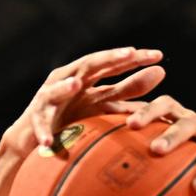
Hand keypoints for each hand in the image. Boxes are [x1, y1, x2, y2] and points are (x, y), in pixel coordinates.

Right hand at [2, 47, 166, 155]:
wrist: (38, 136)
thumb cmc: (75, 116)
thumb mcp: (104, 102)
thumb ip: (129, 89)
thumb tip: (160, 72)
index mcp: (87, 77)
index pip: (113, 63)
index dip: (134, 58)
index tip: (158, 56)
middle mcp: (67, 80)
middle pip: (88, 65)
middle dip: (108, 59)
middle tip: (130, 53)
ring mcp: (48, 99)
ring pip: (55, 90)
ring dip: (64, 87)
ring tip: (76, 85)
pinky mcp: (35, 119)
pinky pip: (39, 125)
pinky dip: (44, 132)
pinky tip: (49, 142)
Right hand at [125, 97, 195, 195]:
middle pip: (190, 124)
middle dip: (175, 136)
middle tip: (158, 151)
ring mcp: (182, 116)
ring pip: (167, 107)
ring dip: (150, 114)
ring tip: (131, 126)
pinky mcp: (162, 114)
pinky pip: (145, 107)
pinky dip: (129, 109)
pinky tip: (107, 117)